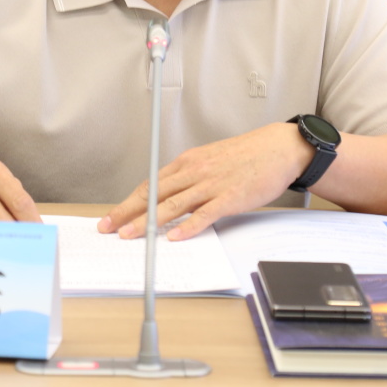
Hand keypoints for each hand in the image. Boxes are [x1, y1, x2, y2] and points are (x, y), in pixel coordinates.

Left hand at [98, 122, 312, 241]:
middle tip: (108, 227)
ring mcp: (211, 184)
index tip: (112, 216)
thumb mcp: (210, 160)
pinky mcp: (230, 197)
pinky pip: (205, 214)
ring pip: (173, 204)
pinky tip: (176, 238)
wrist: (277, 148)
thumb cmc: (246, 156)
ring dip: (149, 221)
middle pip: (154, 194)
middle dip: (127, 212)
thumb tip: (170, 196)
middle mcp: (194, 171)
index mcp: (187, 162)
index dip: (128, 202)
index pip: (150, 184)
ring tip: (130, 235)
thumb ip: (190, 177)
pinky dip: (189, 227)